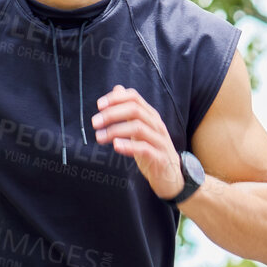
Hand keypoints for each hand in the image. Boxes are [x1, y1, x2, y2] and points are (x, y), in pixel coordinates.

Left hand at [92, 85, 181, 199]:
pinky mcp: (160, 158)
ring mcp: (160, 141)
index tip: (99, 105)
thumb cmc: (152, 151)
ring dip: (115, 130)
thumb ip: (129, 110)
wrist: (171, 177)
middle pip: (135, 110)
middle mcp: (157, 125)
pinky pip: (144, 148)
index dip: (116, 98)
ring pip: (138, 128)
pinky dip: (129, 146)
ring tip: (99, 137)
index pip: (134, 98)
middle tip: (95, 122)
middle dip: (112, 114)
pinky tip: (116, 146)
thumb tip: (117, 89)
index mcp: (151, 116)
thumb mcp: (140, 128)